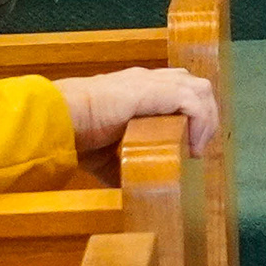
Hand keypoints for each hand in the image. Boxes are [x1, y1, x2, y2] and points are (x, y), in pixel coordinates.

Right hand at [58, 64, 219, 156]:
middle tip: (197, 148)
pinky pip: (192, 101)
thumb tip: (134, 186)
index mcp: (137, 90)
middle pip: (195, 86)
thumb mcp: (105, 155)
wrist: (59, 120)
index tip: (189, 147)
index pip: (179, 91)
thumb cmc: (75, 134)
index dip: (193, 116)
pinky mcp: (153, 90)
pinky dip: (200, 123)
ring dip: (206, 119)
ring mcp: (151, 82)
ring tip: (196, 148)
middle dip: (206, 116)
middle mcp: (147, 80)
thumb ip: (122, 165)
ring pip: (199, 89)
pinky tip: (191, 146)